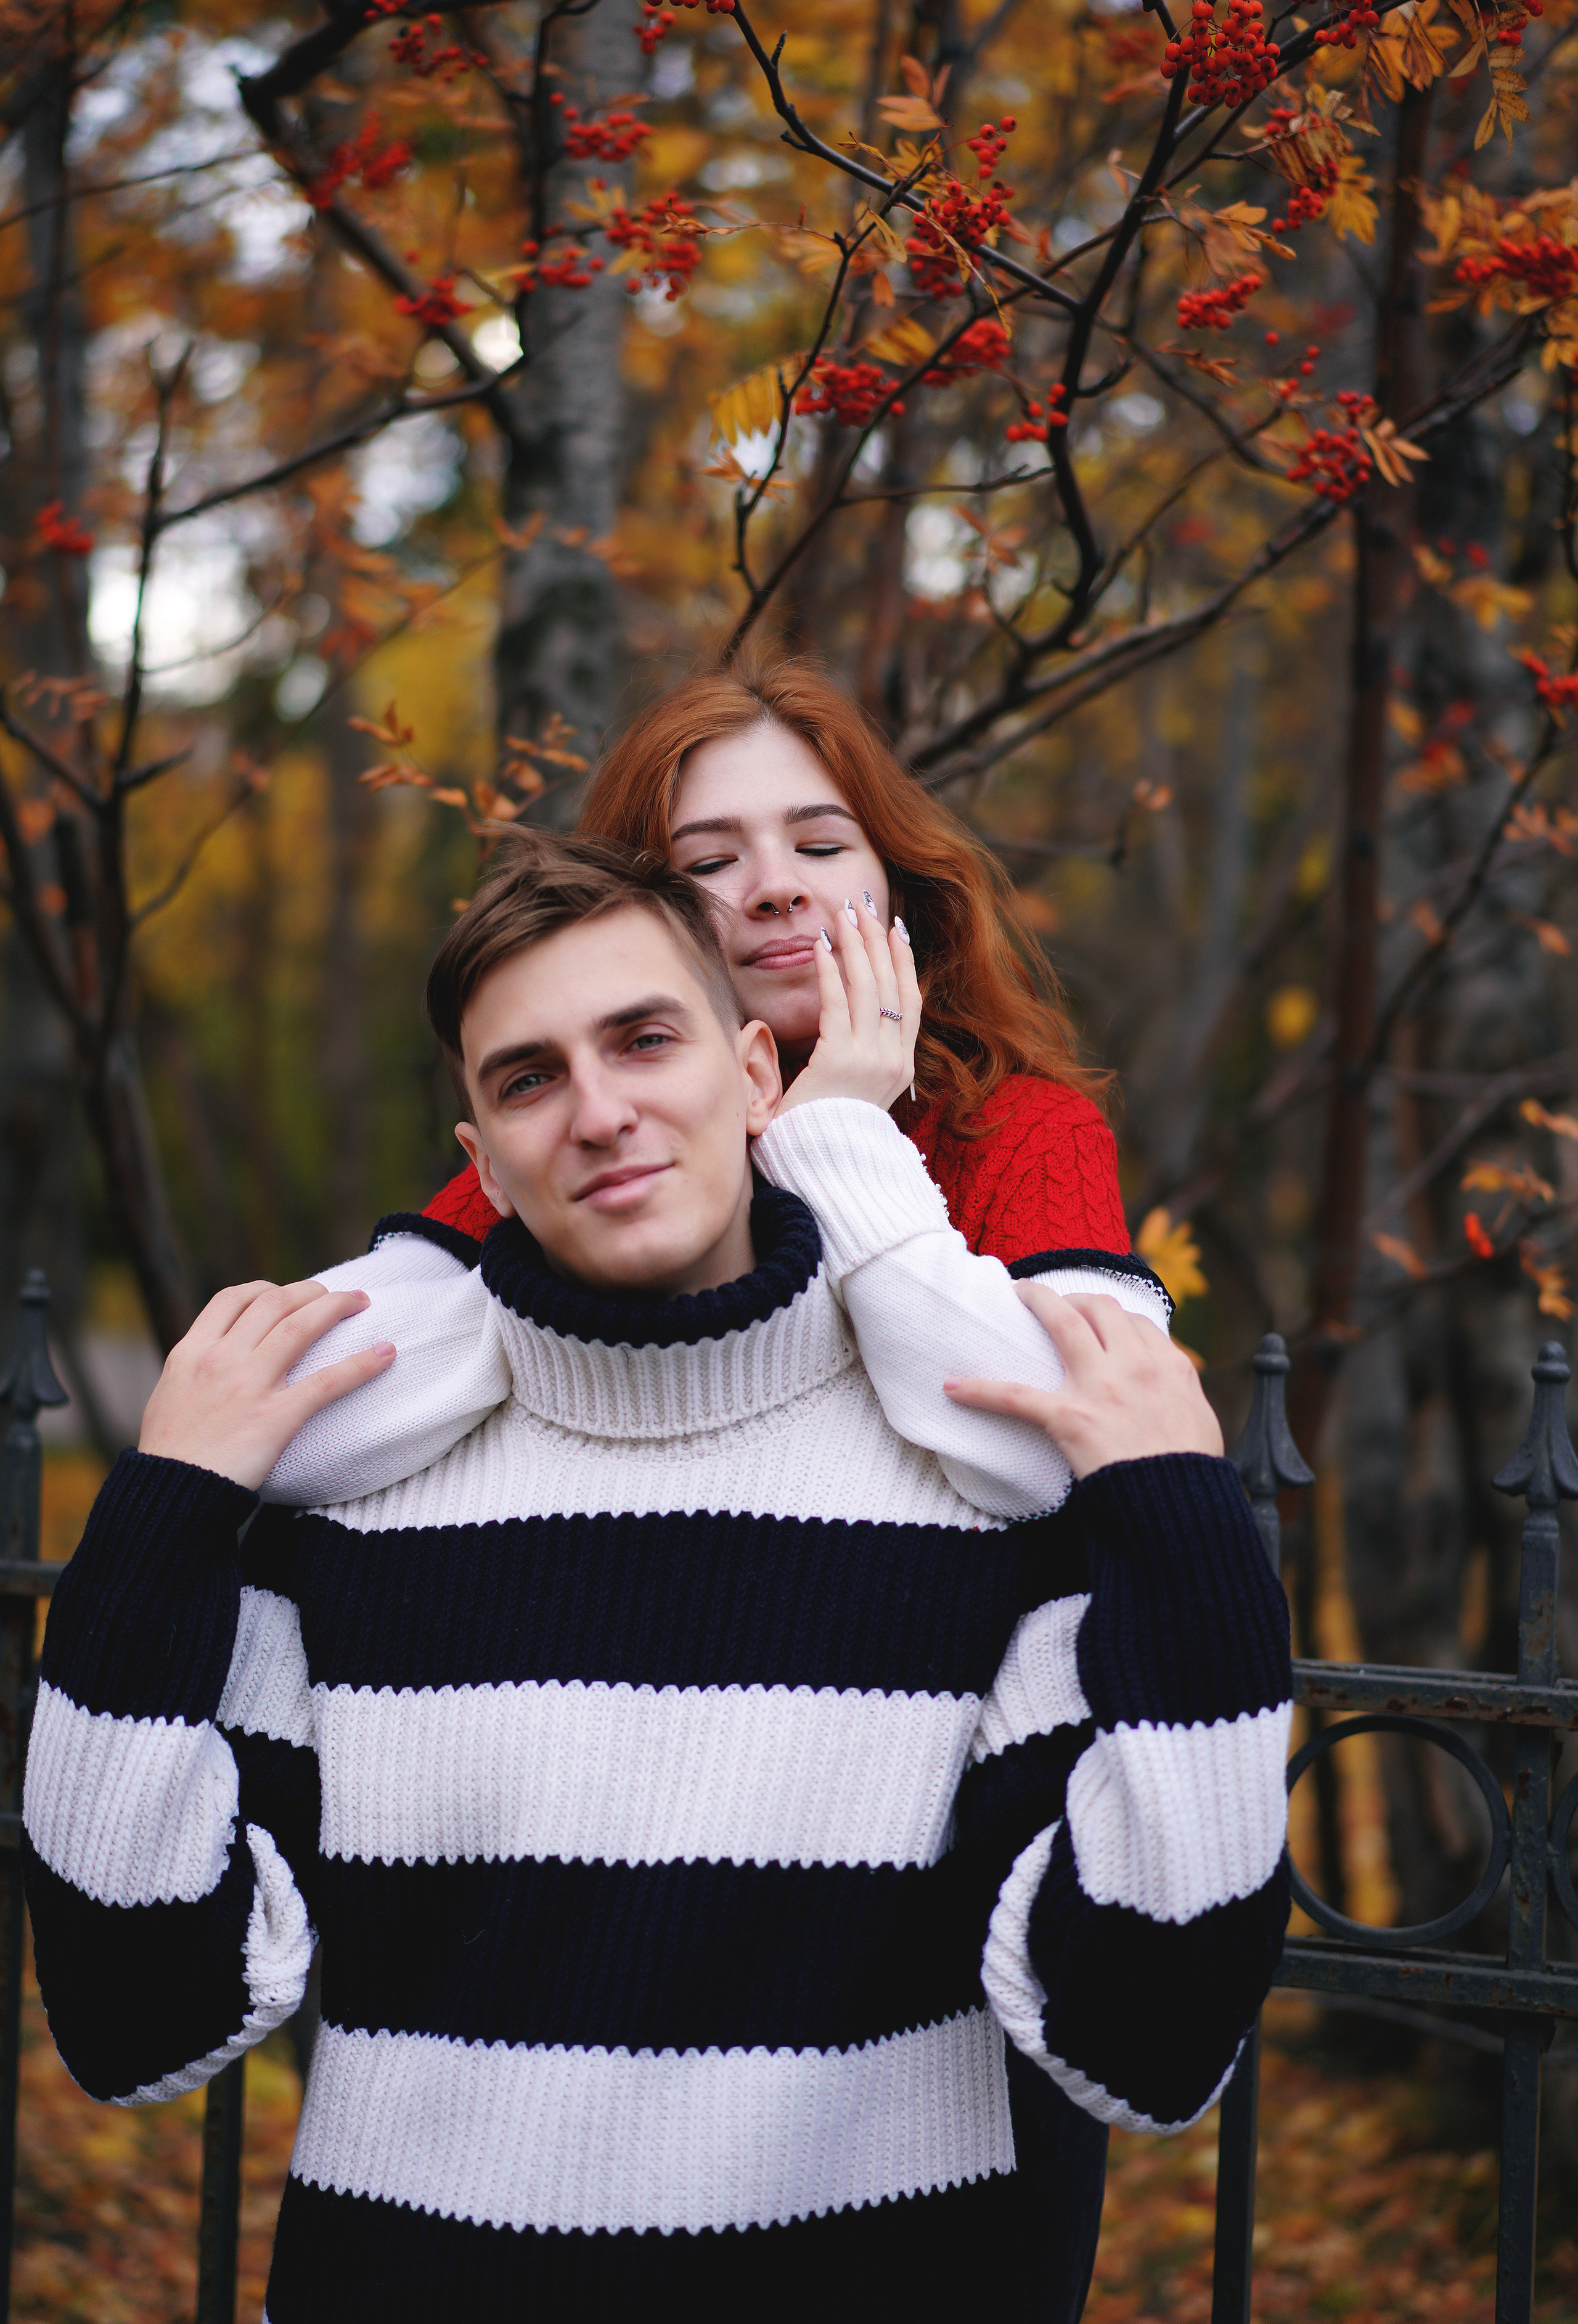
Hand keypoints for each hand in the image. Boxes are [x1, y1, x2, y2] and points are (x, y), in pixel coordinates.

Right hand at [138, 1281, 396, 1491]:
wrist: (171, 1493)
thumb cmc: (169, 1453)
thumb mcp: (168, 1395)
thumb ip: (194, 1369)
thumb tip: (215, 1356)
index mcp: (192, 1352)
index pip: (233, 1299)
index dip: (265, 1289)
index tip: (286, 1294)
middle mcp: (221, 1359)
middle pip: (274, 1302)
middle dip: (310, 1291)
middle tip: (334, 1295)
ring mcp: (250, 1385)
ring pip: (301, 1326)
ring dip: (337, 1306)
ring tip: (361, 1301)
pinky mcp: (277, 1417)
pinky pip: (328, 1381)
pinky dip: (362, 1363)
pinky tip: (385, 1354)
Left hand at [772, 891, 922, 1116]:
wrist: (815, 1169)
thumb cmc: (823, 1131)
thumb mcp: (854, 1090)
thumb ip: (858, 1056)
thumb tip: (850, 1022)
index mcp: (901, 1069)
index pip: (911, 1004)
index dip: (905, 962)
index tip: (896, 929)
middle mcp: (893, 1062)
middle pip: (892, 986)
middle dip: (879, 940)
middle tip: (866, 905)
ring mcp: (871, 1061)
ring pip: (869, 988)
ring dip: (856, 945)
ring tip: (844, 913)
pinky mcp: (841, 1061)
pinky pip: (837, 1004)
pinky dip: (831, 971)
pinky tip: (822, 947)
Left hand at [943, 1284, 1223, 1479]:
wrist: (1178, 1505)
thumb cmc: (1190, 1472)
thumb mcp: (1201, 1419)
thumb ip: (1181, 1391)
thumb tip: (1169, 1384)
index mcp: (1168, 1365)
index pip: (1135, 1322)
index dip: (1111, 1317)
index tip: (1096, 1321)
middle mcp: (1134, 1364)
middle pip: (1098, 1308)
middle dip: (1073, 1297)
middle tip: (1053, 1301)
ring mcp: (1099, 1387)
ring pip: (1061, 1320)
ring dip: (1036, 1299)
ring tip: (1017, 1293)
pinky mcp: (1069, 1417)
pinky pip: (1015, 1397)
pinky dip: (980, 1390)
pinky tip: (953, 1388)